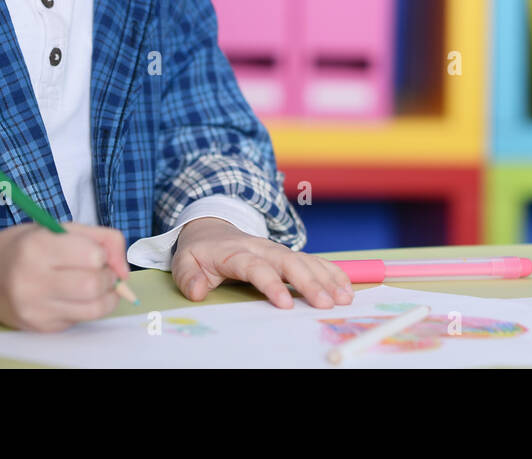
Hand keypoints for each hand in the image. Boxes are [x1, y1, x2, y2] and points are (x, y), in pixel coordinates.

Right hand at [0, 222, 129, 331]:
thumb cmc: (25, 246)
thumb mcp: (59, 227)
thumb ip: (101, 238)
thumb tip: (124, 271)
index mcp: (37, 247)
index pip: (92, 256)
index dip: (102, 254)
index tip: (94, 253)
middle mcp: (32, 281)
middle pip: (94, 286)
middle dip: (107, 277)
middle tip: (98, 270)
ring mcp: (35, 309)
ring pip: (94, 309)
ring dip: (105, 296)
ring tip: (93, 285)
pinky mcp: (39, 327)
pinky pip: (80, 320)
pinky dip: (86, 307)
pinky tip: (72, 296)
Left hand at [170, 217, 353, 308]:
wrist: (212, 227)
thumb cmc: (201, 251)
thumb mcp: (185, 261)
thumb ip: (188, 277)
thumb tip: (198, 292)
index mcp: (236, 252)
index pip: (256, 267)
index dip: (272, 284)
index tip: (286, 304)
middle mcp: (261, 248)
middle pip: (289, 261)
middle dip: (309, 283)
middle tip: (326, 305)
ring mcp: (277, 249)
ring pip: (306, 260)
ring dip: (326, 278)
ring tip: (344, 299)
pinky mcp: (288, 253)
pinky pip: (313, 260)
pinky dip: (331, 272)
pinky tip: (346, 287)